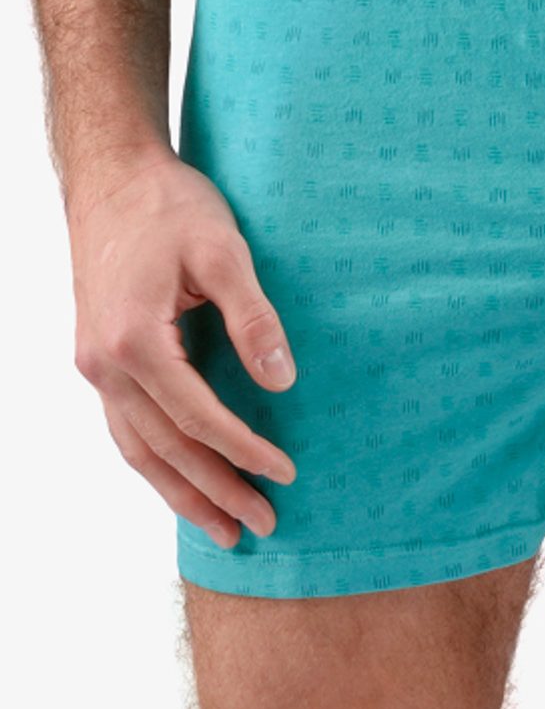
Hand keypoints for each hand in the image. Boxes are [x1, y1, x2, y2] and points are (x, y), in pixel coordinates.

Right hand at [69, 149, 297, 548]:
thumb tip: (282, 382)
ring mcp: (94, 366)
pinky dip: (155, 463)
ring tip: (223, 530)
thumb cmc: (171, 207)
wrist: (113, 178)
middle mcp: (104, 365)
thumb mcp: (223, 252)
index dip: (244, 451)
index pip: (198, 419)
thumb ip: (253, 319)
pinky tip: (182, 483)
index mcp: (134, 342)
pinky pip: (125, 429)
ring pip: (138, 450)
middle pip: (165, 450)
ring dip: (181, 494)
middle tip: (263, 528)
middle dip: (215, 493)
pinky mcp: (98, 358)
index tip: (286, 474)